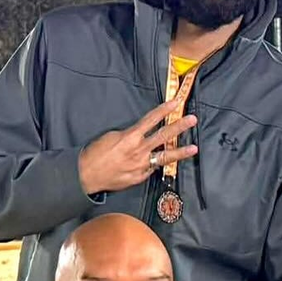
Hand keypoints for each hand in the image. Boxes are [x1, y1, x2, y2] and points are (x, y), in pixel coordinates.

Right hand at [77, 98, 198, 195]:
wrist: (87, 175)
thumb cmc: (96, 153)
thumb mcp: (111, 136)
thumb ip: (130, 135)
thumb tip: (140, 135)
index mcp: (130, 137)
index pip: (151, 120)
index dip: (164, 110)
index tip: (175, 103)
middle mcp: (139, 151)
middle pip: (163, 136)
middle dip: (179, 126)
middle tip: (192, 120)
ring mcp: (142, 165)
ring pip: (165, 157)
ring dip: (181, 152)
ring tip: (194, 148)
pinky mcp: (141, 177)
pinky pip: (151, 168)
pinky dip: (155, 164)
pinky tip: (159, 162)